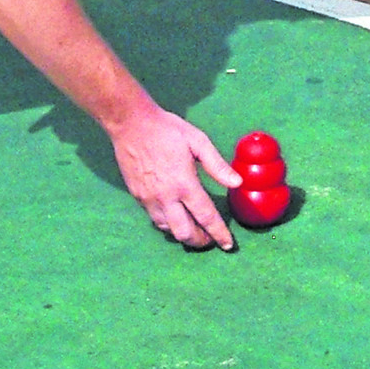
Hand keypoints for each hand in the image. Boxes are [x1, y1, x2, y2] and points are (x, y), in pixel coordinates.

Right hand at [108, 106, 241, 249]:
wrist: (131, 124)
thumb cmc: (167, 130)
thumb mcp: (198, 141)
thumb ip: (217, 165)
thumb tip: (238, 183)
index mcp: (184, 184)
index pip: (206, 217)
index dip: (219, 233)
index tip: (228, 245)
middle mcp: (166, 197)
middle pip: (184, 233)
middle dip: (200, 241)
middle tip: (210, 239)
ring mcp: (149, 199)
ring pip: (167, 229)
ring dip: (183, 234)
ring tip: (194, 229)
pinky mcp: (137, 197)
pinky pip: (155, 219)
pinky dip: (168, 223)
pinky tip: (175, 216)